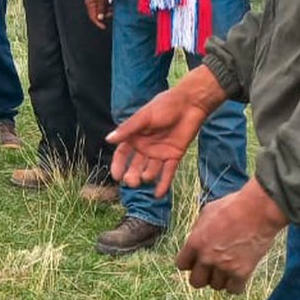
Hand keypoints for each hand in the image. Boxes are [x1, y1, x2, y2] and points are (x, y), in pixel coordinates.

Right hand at [83, 0, 110, 29]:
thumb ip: (100, 9)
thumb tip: (100, 18)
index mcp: (90, 4)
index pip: (93, 17)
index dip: (98, 23)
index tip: (103, 27)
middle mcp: (93, 3)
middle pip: (99, 14)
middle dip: (105, 15)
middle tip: (111, 14)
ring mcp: (97, 1)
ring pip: (103, 9)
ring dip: (108, 11)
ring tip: (112, 9)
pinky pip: (105, 5)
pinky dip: (108, 7)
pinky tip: (112, 5)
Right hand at [109, 64, 225, 196]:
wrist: (190, 104)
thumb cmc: (165, 105)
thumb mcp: (144, 117)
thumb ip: (128, 129)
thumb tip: (108, 139)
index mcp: (135, 136)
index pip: (122, 154)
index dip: (118, 165)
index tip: (116, 176)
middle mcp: (146, 147)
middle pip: (136, 165)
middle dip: (132, 175)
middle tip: (131, 182)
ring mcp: (160, 153)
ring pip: (150, 170)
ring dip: (147, 177)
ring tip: (145, 179)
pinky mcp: (174, 156)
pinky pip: (167, 172)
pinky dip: (163, 184)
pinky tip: (158, 195)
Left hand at [177, 179, 286, 293]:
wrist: (258, 210)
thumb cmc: (234, 206)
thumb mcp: (207, 213)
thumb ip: (198, 230)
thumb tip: (197, 239)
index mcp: (195, 242)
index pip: (181, 265)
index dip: (190, 263)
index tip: (197, 261)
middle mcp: (207, 258)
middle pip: (196, 282)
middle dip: (203, 276)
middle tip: (212, 269)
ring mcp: (224, 267)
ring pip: (216, 286)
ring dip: (221, 279)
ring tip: (229, 268)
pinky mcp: (242, 272)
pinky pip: (234, 290)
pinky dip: (236, 285)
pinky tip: (239, 276)